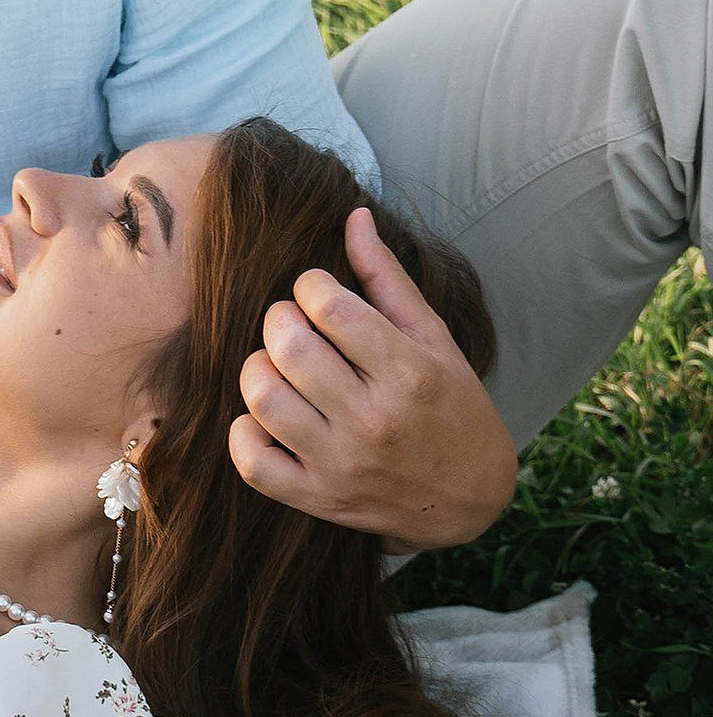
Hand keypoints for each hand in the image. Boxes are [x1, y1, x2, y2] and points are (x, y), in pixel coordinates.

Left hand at [230, 203, 517, 548]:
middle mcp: (375, 419)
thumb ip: (387, 279)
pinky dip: (244, 433)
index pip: (329, 307)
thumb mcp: (434, 339)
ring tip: (278, 366)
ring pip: (262, 398)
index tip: (318, 293)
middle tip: (293, 324)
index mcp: (409, 372)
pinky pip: (253, 463)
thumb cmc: (452, 407)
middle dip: (279, 319)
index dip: (310, 285)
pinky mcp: (318, 498)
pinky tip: (263, 416)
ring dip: (257, 368)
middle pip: (289, 346)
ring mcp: (343, 463)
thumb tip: (353, 215)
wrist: (470, 501)